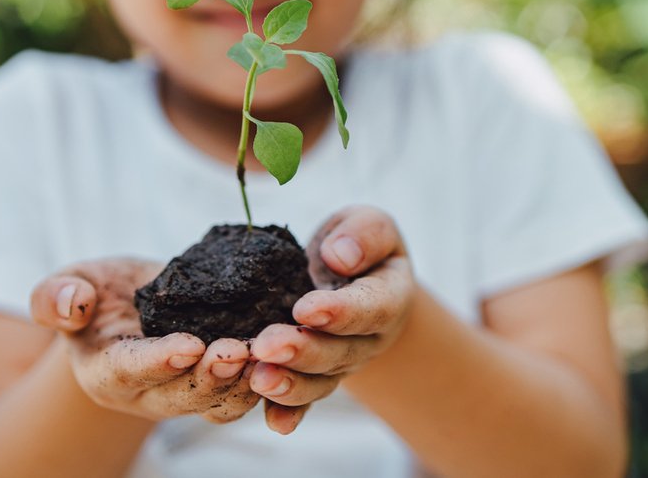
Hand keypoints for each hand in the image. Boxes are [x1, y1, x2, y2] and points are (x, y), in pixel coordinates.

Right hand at [30, 258, 260, 423]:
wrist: (129, 306)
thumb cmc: (95, 294)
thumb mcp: (67, 284)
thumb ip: (55, 296)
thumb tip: (71, 304)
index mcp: (105, 372)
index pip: (130, 370)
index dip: (159, 361)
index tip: (188, 346)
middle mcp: (146, 395)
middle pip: (180, 396)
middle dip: (210, 377)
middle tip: (238, 351)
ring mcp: (184, 396)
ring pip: (218, 404)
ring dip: (245, 384)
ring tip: (269, 355)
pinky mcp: (216, 388)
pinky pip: (244, 395)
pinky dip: (267, 380)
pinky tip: (287, 353)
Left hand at [249, 206, 415, 433]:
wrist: (353, 277)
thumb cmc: (358, 245)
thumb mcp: (371, 224)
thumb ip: (364, 234)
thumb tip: (340, 256)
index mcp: (388, 297)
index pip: (370, 308)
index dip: (340, 312)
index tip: (305, 309)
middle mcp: (368, 339)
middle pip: (339, 352)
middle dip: (303, 351)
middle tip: (267, 346)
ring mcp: (342, 363)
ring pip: (320, 380)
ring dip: (290, 384)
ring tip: (259, 379)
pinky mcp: (317, 376)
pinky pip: (305, 400)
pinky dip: (289, 412)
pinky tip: (273, 422)